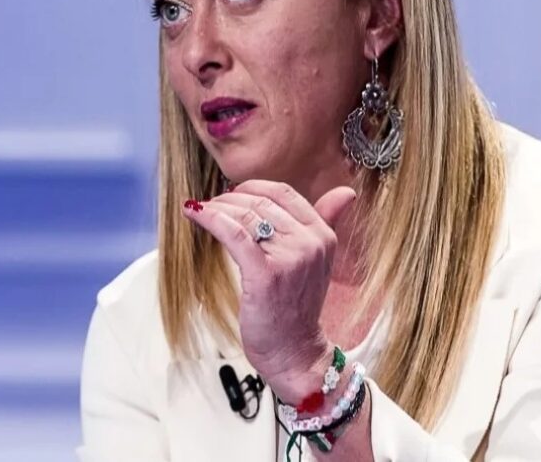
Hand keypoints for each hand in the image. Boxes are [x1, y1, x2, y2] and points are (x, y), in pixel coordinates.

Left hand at [181, 179, 357, 400]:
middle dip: (230, 199)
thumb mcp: (317, 260)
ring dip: (216, 208)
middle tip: (211, 204)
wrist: (295, 352)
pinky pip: (233, 233)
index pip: (284, 193)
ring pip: (245, 215)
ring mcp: (290, 258)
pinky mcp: (265, 273)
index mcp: (323, 235)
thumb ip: (327, 221)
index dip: (253, 188)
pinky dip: (210, 219)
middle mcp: (310, 242)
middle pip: (261, 202)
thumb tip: (346, 192)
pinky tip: (194, 214)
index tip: (233, 194)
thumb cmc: (297, 307)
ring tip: (201, 211)